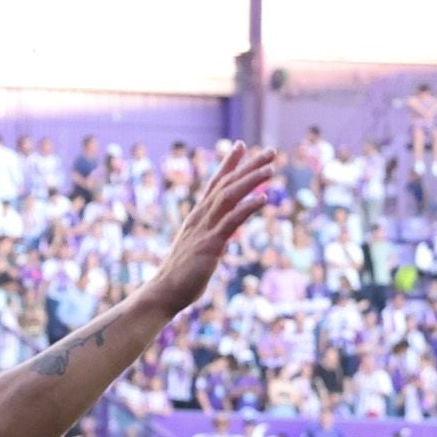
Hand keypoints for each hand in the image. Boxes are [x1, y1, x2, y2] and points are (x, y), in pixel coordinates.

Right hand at [145, 145, 281, 313]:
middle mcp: (201, 217)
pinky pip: (230, 222)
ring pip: (229, 196)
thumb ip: (213, 239)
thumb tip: (224, 238)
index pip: (215, 183)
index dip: (229, 164)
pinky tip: (263, 198)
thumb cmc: (183, 275)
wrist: (165, 292)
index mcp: (198, 216)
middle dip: (249, 166)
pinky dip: (246, 208)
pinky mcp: (209, 244)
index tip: (241, 145)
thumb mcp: (200, 251)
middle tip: (270, 151)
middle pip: (227, 184)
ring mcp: (204, 229)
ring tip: (271, 169)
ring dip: (250, 181)